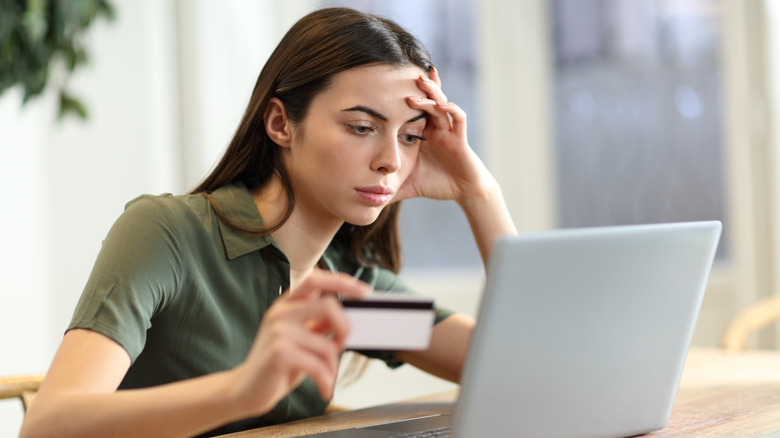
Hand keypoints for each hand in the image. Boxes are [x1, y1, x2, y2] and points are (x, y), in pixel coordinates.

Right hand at [231, 269, 369, 415]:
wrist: (246, 388)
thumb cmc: (279, 363)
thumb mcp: (300, 338)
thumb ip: (319, 324)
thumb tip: (349, 317)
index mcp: (287, 304)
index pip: (314, 279)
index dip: (341, 281)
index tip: (364, 292)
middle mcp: (281, 312)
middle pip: (328, 305)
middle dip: (345, 328)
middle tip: (343, 345)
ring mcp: (279, 331)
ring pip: (327, 344)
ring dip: (333, 366)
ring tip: (327, 375)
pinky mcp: (280, 352)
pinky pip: (318, 365)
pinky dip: (326, 380)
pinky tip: (324, 388)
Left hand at [394, 67, 496, 204]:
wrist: (462, 192)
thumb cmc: (435, 184)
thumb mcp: (406, 183)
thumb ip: (387, 187)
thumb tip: (364, 198)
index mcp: (420, 134)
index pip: (408, 111)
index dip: (398, 99)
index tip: (382, 87)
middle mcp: (433, 129)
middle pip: (425, 101)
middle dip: (416, 88)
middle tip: (401, 75)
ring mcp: (448, 132)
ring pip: (440, 104)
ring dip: (431, 93)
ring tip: (420, 83)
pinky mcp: (460, 139)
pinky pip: (458, 119)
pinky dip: (451, 109)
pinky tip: (443, 104)